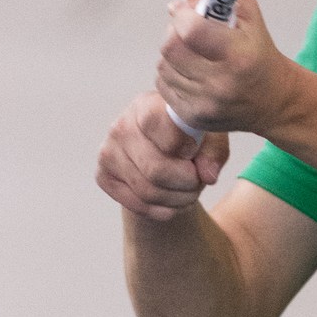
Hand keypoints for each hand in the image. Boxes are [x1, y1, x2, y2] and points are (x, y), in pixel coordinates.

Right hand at [96, 90, 228, 221]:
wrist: (161, 154)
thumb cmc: (189, 139)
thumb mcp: (209, 138)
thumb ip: (213, 151)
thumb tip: (207, 175)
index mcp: (146, 105)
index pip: (159, 126)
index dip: (183, 146)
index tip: (194, 152)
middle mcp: (121, 126)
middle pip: (156, 170)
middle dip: (186, 184)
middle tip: (198, 182)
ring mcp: (108, 152)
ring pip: (148, 192)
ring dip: (178, 200)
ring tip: (189, 192)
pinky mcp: (103, 176)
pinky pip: (138, 206)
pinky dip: (163, 211)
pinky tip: (172, 200)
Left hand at [154, 0, 292, 136]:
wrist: (272, 102)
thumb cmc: (259, 58)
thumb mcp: (250, 18)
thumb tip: (177, 5)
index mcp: (238, 57)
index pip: (191, 29)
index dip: (184, 15)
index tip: (189, 12)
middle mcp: (220, 84)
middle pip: (170, 47)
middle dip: (174, 32)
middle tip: (188, 32)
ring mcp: (204, 104)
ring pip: (163, 66)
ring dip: (172, 54)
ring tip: (192, 54)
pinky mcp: (192, 117)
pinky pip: (163, 85)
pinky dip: (172, 74)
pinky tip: (189, 72)